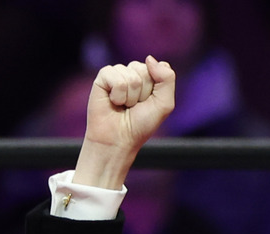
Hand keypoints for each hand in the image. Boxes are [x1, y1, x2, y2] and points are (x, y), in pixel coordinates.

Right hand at [73, 55, 175, 189]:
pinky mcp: (102, 78)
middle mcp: (134, 73)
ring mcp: (117, 74)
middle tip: (135, 106)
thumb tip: (149, 58)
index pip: (159, 68)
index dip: (156, 89)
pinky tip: (113, 101)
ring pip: (130, 74)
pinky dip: (117, 93)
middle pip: (144, 69)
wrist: (119, 139)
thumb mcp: (164, 103)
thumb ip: (167, 78)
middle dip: (143, 92)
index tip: (150, 103)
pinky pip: (115, 75)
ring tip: (124, 105)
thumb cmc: (142, 124)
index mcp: (150, 78)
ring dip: (130, 96)